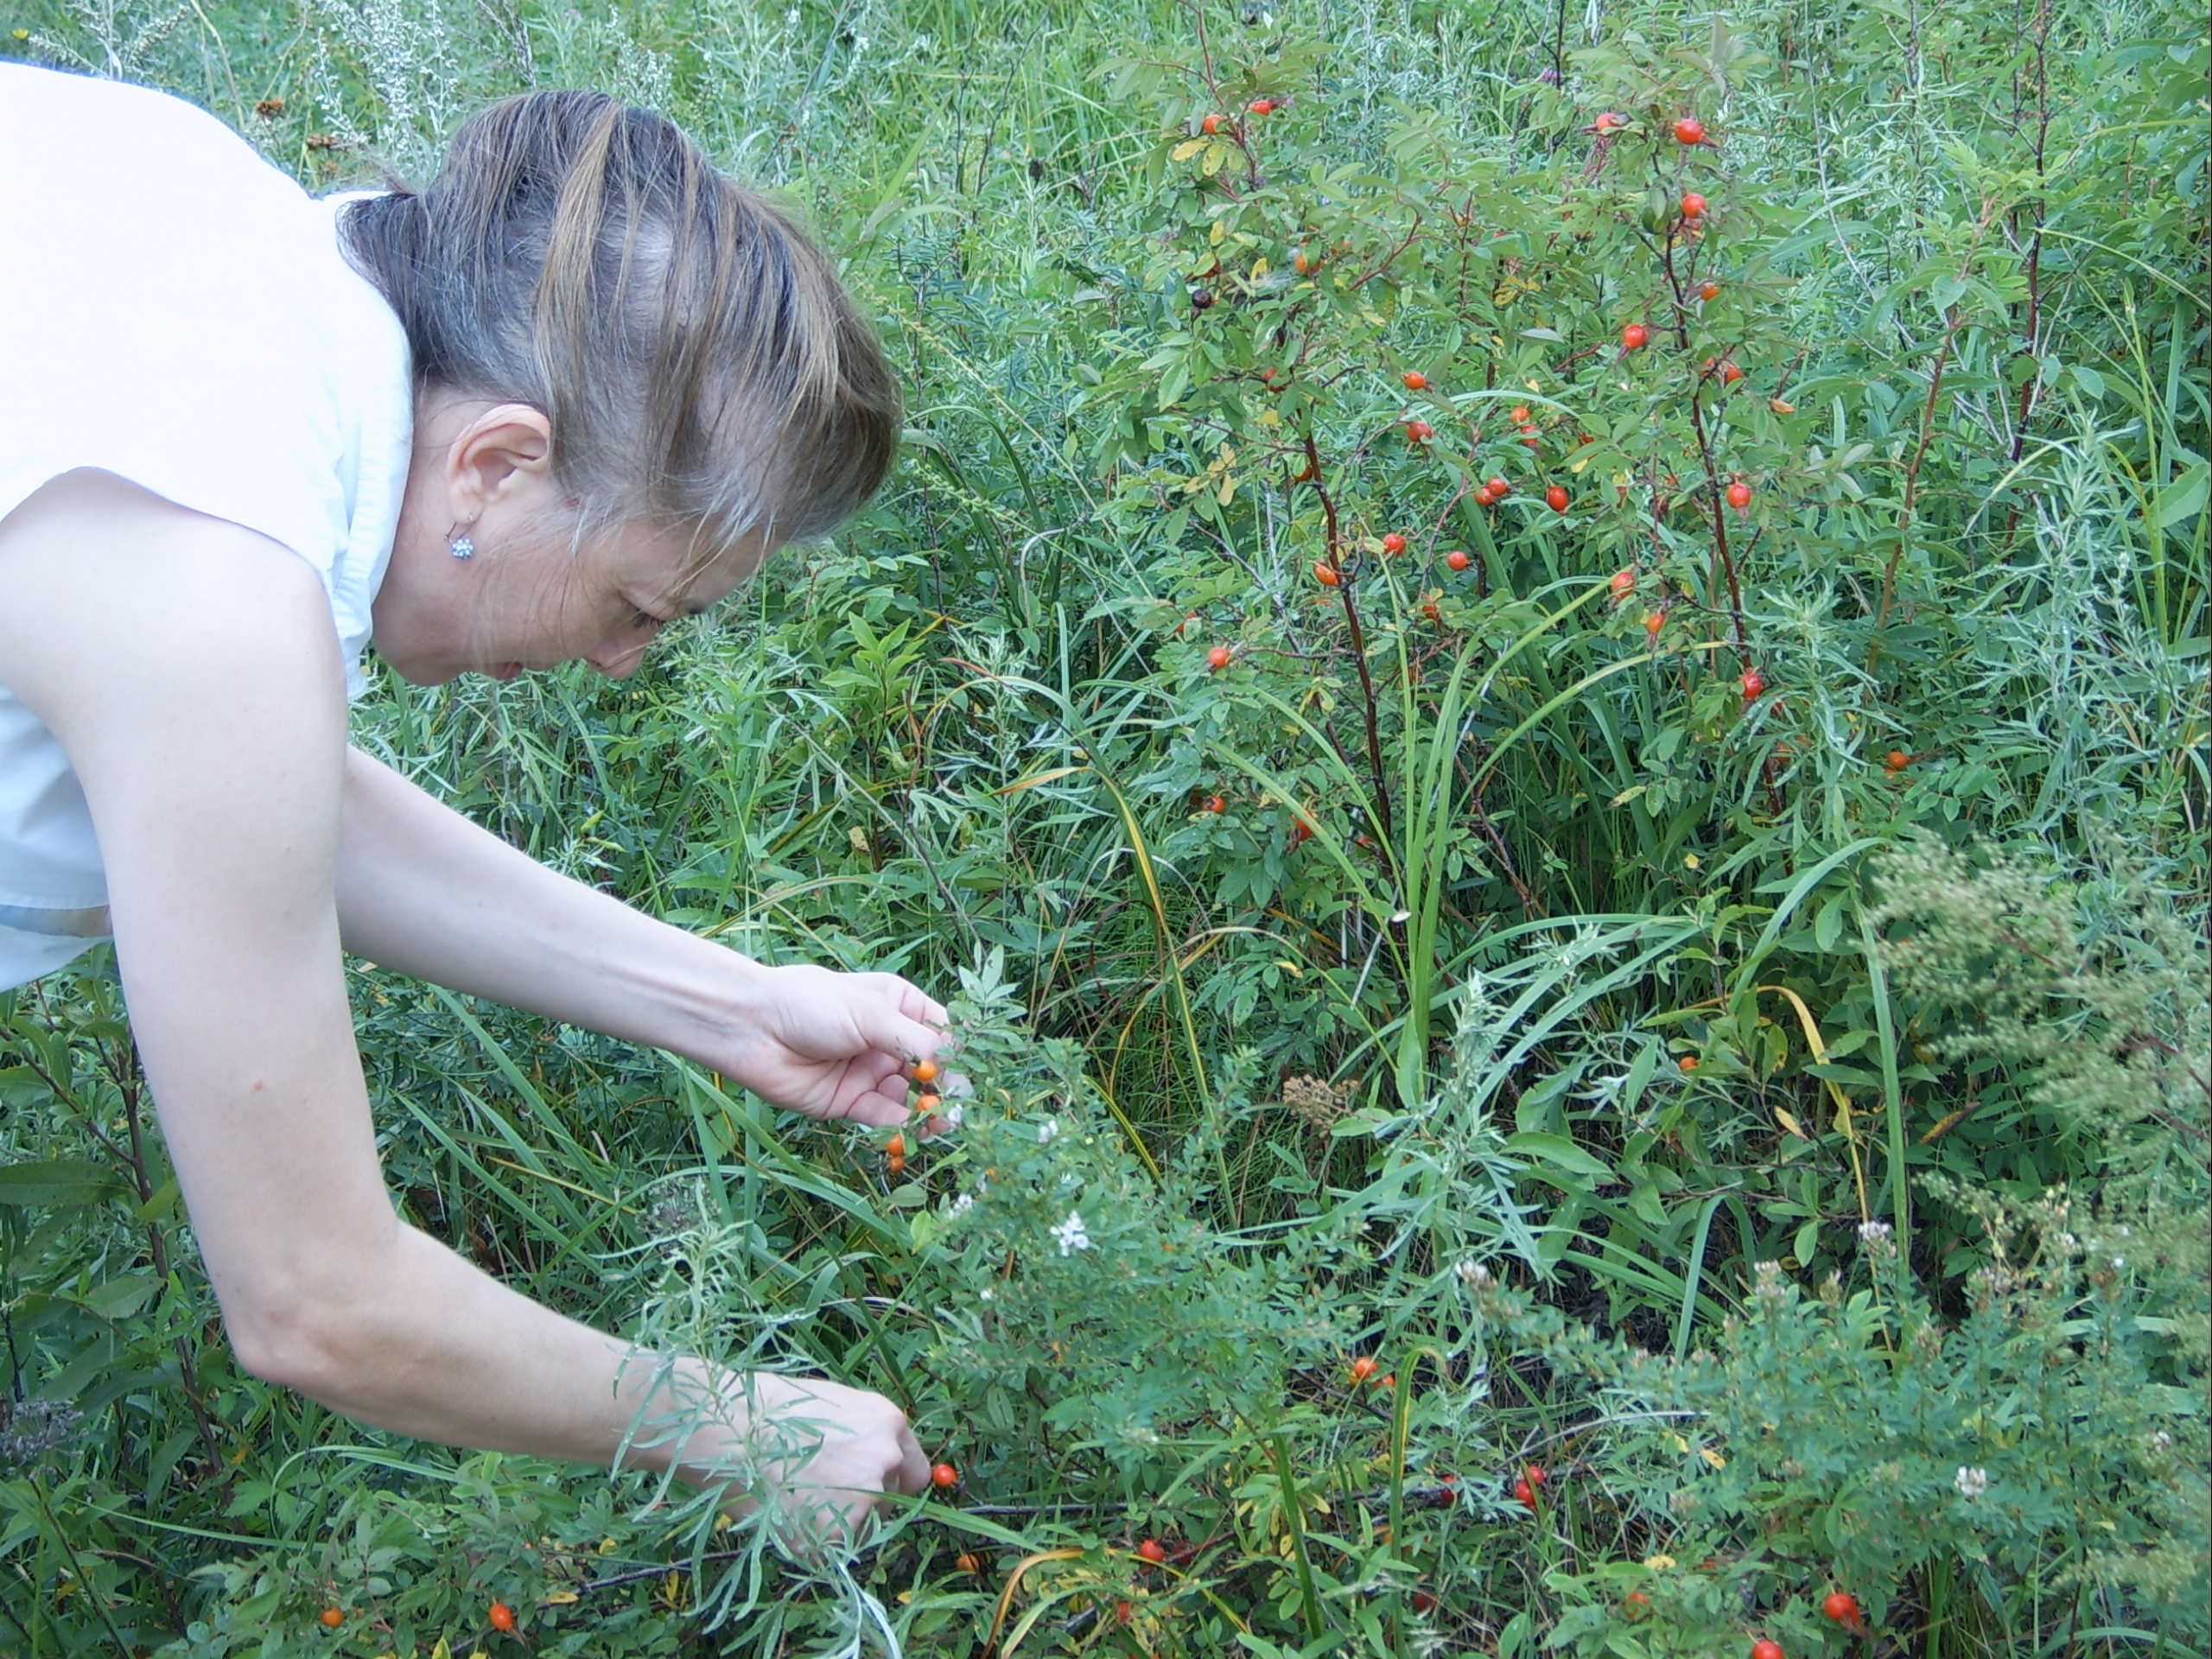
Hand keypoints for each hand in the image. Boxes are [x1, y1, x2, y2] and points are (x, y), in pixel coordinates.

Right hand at [684, 1371, 931, 1551]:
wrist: (724, 1429)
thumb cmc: (768, 1408)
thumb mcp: (832, 1405)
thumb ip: (861, 1436)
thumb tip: (869, 1465)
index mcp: (888, 1424)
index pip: (913, 1472)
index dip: (892, 1480)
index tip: (874, 1486)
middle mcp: (884, 1462)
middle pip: (887, 1502)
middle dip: (860, 1500)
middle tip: (815, 1488)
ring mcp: (860, 1501)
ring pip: (857, 1527)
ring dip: (834, 1521)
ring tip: (790, 1496)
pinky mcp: (829, 1537)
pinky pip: (827, 1549)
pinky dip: (807, 1540)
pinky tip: (780, 1511)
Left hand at [707, 963, 947, 1127]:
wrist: (752, 1029)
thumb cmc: (812, 1004)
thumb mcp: (872, 1015)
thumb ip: (917, 1043)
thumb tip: (956, 1070)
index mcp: (898, 1006)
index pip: (943, 1032)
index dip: (961, 1053)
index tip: (975, 1073)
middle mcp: (888, 1040)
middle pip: (931, 1070)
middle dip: (946, 1089)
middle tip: (958, 1107)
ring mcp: (869, 1073)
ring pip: (910, 1098)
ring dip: (927, 1111)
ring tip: (940, 1123)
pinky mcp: (849, 1102)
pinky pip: (883, 1118)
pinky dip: (900, 1126)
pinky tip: (912, 1130)